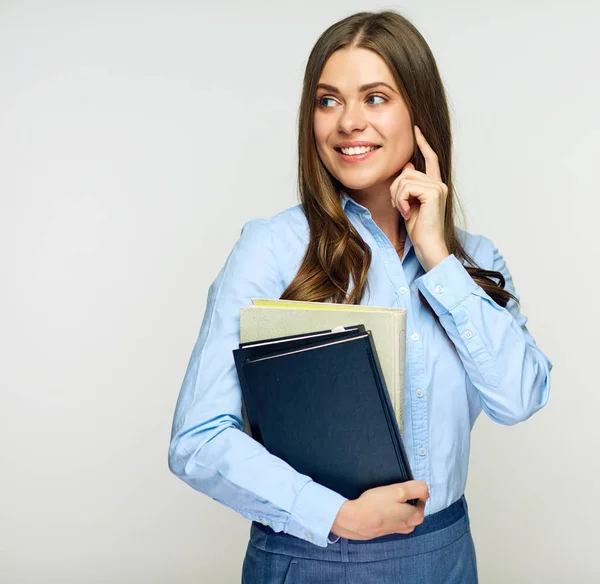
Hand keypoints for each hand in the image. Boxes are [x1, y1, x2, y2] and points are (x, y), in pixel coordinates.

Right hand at [330, 480, 429, 540]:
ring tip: (383, 499)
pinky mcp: (388, 529)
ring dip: (396, 503)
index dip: (410, 488)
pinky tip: (379, 507)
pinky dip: (388, 510)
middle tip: (390, 493)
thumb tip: (425, 490)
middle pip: (412, 503)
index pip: (421, 496)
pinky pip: (393, 515)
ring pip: (402, 509)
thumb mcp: (399, 491)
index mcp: (417, 517)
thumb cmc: (376, 504)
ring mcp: (399, 529)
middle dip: (404, 497)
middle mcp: (411, 525)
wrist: (356, 520)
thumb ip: (417, 489)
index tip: (398, 488)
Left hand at [389, 125, 449, 271]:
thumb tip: (408, 166)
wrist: (428, 245)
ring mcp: (438, 187)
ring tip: (402, 210)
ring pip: (405, 179)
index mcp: (435, 185)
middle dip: (395, 188)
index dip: (422, 142)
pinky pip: (406, 187)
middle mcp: (439, 183)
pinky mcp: (434, 193)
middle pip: (407, 172)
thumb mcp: (409, 203)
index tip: (415, 128)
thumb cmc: (418, 229)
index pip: (430, 157)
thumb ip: (409, 185)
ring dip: (396, 196)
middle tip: (397, 206)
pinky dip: (400, 200)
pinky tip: (405, 213)